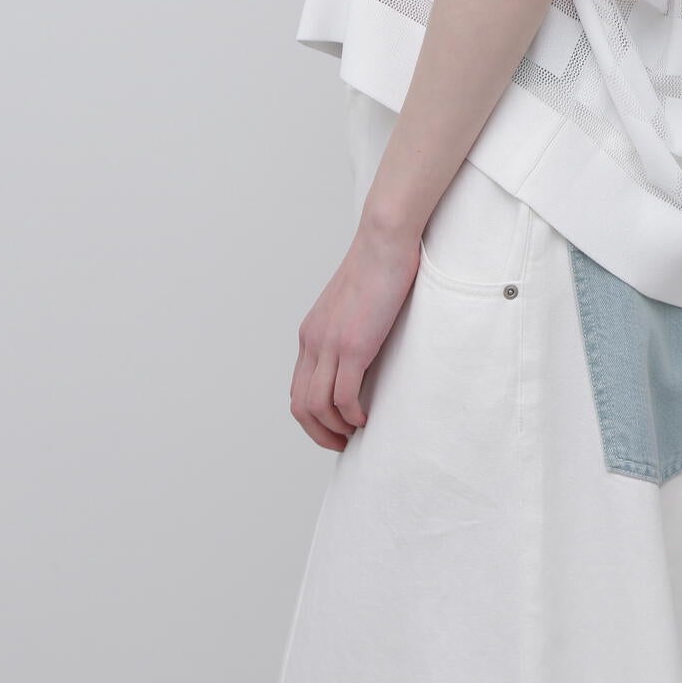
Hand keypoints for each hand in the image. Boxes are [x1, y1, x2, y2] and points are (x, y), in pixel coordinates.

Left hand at [289, 220, 421, 450]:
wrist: (383, 240)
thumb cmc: (377, 266)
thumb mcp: (353, 304)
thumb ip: (349, 328)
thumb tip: (363, 349)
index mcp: (311, 332)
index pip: (298, 388)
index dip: (312, 416)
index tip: (335, 426)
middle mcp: (313, 341)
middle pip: (299, 404)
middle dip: (318, 432)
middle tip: (342, 442)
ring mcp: (330, 343)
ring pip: (316, 406)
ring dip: (334, 429)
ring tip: (355, 432)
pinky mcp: (353, 345)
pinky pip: (343, 396)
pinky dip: (352, 415)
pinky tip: (365, 417)